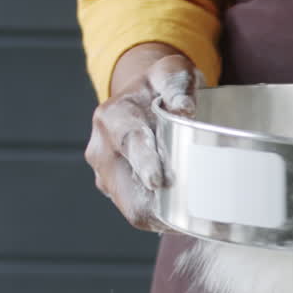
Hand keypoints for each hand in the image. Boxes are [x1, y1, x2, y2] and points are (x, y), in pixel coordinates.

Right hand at [85, 47, 198, 230]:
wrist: (141, 97)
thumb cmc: (159, 88)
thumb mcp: (170, 72)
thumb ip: (177, 85)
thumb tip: (184, 108)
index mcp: (113, 117)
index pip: (129, 144)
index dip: (144, 164)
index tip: (158, 181)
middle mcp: (102, 148)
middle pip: (125, 188)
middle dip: (155, 203)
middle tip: (190, 215)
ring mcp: (105, 173)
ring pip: (131, 207)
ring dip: (160, 215)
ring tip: (191, 220)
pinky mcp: (114, 189)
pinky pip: (136, 210)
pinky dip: (159, 216)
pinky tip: (183, 217)